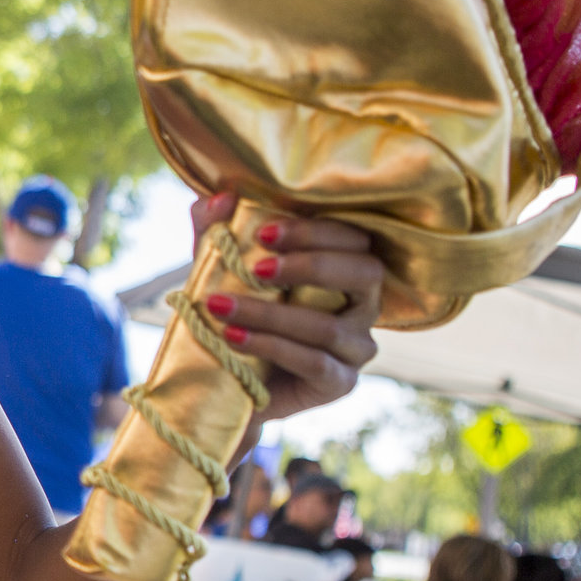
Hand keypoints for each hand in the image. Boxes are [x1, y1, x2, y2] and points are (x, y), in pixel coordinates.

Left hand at [190, 193, 382, 424]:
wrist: (226, 380)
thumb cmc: (235, 313)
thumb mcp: (220, 268)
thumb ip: (216, 232)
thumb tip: (216, 198)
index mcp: (346, 267)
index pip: (353, 238)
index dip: (315, 231)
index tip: (263, 231)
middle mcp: (364, 304)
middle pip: (363, 273)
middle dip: (309, 266)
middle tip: (256, 268)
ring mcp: (356, 346)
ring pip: (329, 326)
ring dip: (271, 314)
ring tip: (222, 306)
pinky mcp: (340, 382)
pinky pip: (316, 363)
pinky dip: (272, 347)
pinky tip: (233, 338)